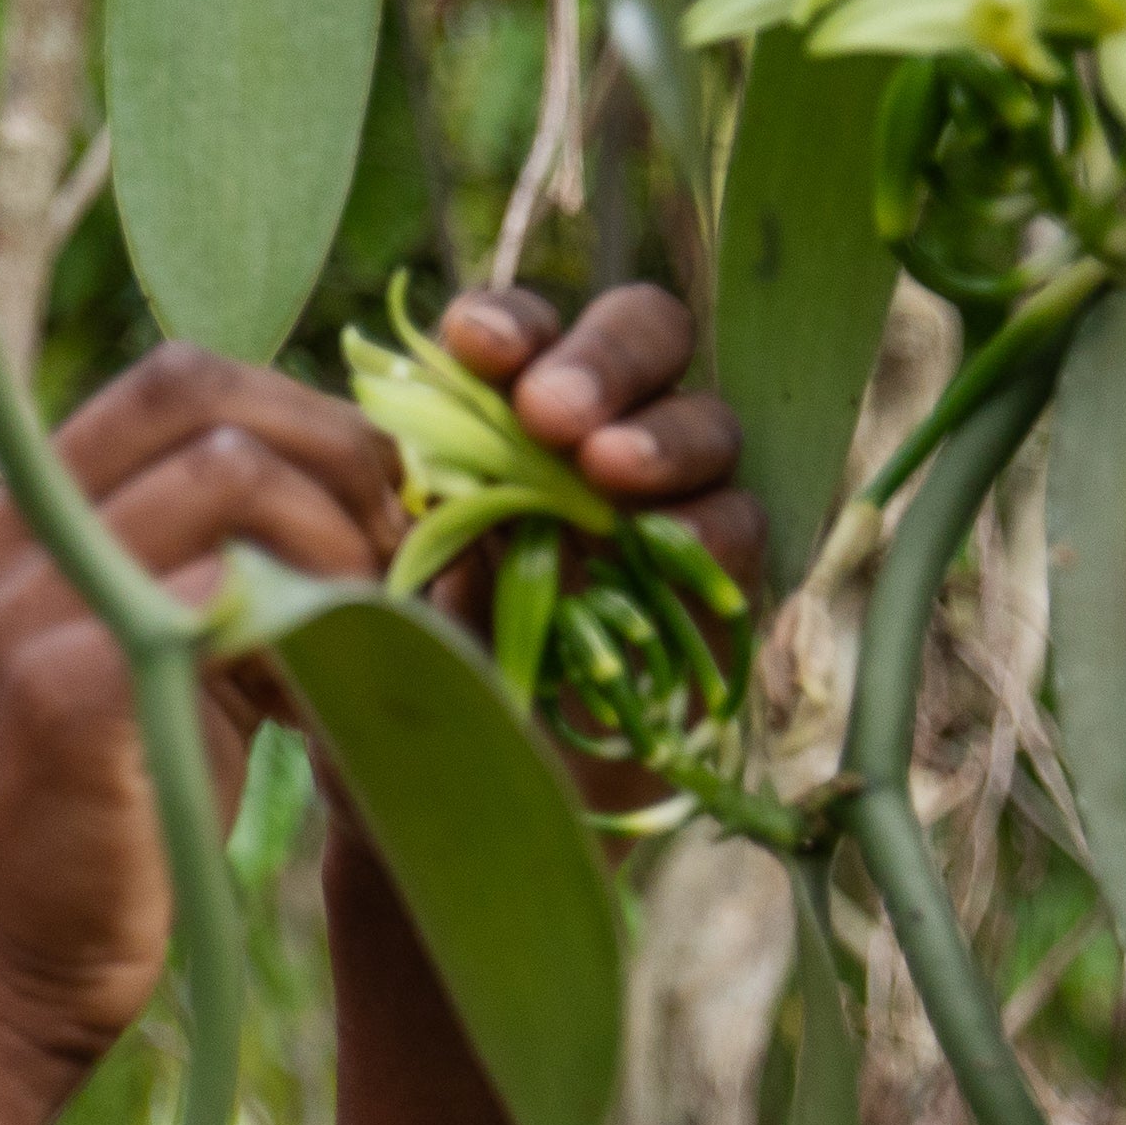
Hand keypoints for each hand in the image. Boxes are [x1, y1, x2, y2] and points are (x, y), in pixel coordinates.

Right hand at [0, 346, 401, 1086]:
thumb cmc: (81, 850)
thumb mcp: (121, 676)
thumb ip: (191, 576)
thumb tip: (341, 494)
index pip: (164, 383)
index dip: (296, 415)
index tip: (372, 500)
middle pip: (198, 390)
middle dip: (332, 447)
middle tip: (401, 539)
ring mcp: (17, 608)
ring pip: (230, 471)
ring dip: (334, 532)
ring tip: (372, 620)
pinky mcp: (68, 686)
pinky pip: (233, 584)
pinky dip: (311, 617)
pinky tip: (331, 693)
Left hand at [429, 283, 765, 821]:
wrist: (453, 801)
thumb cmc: (404, 675)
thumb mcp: (382, 583)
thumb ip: (405, 506)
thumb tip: (405, 437)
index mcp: (504, 416)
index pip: (527, 334)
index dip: (511, 323)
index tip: (476, 346)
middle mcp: (596, 440)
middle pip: (643, 337)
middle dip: (602, 361)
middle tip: (551, 414)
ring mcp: (668, 504)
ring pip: (705, 422)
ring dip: (661, 435)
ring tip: (609, 472)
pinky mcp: (716, 582)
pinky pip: (742, 526)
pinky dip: (709, 525)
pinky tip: (667, 541)